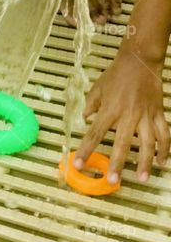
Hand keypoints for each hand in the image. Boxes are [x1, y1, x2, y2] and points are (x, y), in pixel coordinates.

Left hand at [74, 47, 168, 182]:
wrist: (139, 61)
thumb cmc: (116, 74)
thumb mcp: (98, 88)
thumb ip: (91, 104)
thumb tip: (86, 118)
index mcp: (109, 109)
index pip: (94, 134)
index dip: (85, 150)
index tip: (78, 165)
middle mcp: (127, 115)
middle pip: (122, 143)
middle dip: (117, 163)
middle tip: (113, 181)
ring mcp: (145, 116)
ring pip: (148, 143)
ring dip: (145, 162)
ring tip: (142, 178)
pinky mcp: (159, 114)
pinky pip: (164, 135)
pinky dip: (165, 149)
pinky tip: (161, 162)